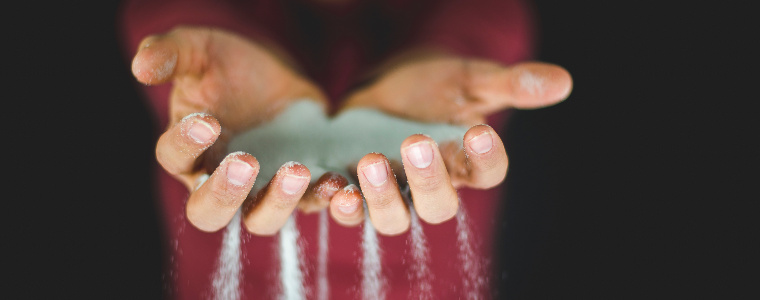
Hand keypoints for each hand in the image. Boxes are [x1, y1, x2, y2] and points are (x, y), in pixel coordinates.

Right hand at [133, 26, 345, 233]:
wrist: (279, 76)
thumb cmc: (228, 66)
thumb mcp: (200, 50)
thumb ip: (171, 53)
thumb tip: (141, 67)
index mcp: (187, 151)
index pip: (174, 159)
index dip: (186, 144)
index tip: (207, 119)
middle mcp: (217, 182)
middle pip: (208, 213)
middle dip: (224, 194)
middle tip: (245, 163)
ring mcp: (260, 190)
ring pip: (260, 219)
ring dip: (277, 202)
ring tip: (297, 171)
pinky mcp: (300, 190)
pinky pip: (309, 205)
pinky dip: (322, 197)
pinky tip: (335, 180)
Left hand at [331, 52, 572, 234]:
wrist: (387, 87)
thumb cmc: (435, 86)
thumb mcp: (469, 79)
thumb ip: (509, 84)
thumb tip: (562, 81)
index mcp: (466, 163)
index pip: (487, 173)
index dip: (485, 159)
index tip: (479, 130)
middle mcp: (431, 187)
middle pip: (438, 206)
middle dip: (428, 180)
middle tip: (417, 143)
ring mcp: (391, 192)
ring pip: (392, 217)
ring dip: (381, 198)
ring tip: (371, 162)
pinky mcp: (354, 188)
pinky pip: (349, 210)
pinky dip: (339, 203)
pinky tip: (333, 185)